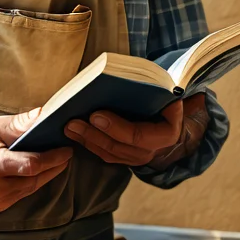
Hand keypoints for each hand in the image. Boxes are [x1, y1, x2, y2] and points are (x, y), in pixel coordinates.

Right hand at [0, 108, 72, 212]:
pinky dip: (34, 182)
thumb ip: (20, 123)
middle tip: (66, 153)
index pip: (31, 165)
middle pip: (35, 178)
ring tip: (57, 160)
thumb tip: (43, 115)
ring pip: (32, 188)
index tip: (66, 150)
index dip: (52, 158)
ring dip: (47, 175)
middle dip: (54, 166)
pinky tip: (39, 171)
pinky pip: (24, 193)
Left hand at [63, 93, 207, 166]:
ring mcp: (139, 157)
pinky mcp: (127, 157)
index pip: (138, 135)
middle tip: (72, 122)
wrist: (171, 113)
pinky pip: (106, 155)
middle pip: (119, 147)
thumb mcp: (166, 91)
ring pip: (110, 154)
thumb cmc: (166, 97)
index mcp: (167, 133)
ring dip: (87, 141)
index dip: (116, 128)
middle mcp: (153, 150)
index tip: (95, 115)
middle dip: (93, 135)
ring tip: (68, 127)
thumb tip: (131, 82)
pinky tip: (75, 134)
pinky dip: (89, 144)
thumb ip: (157, 90)